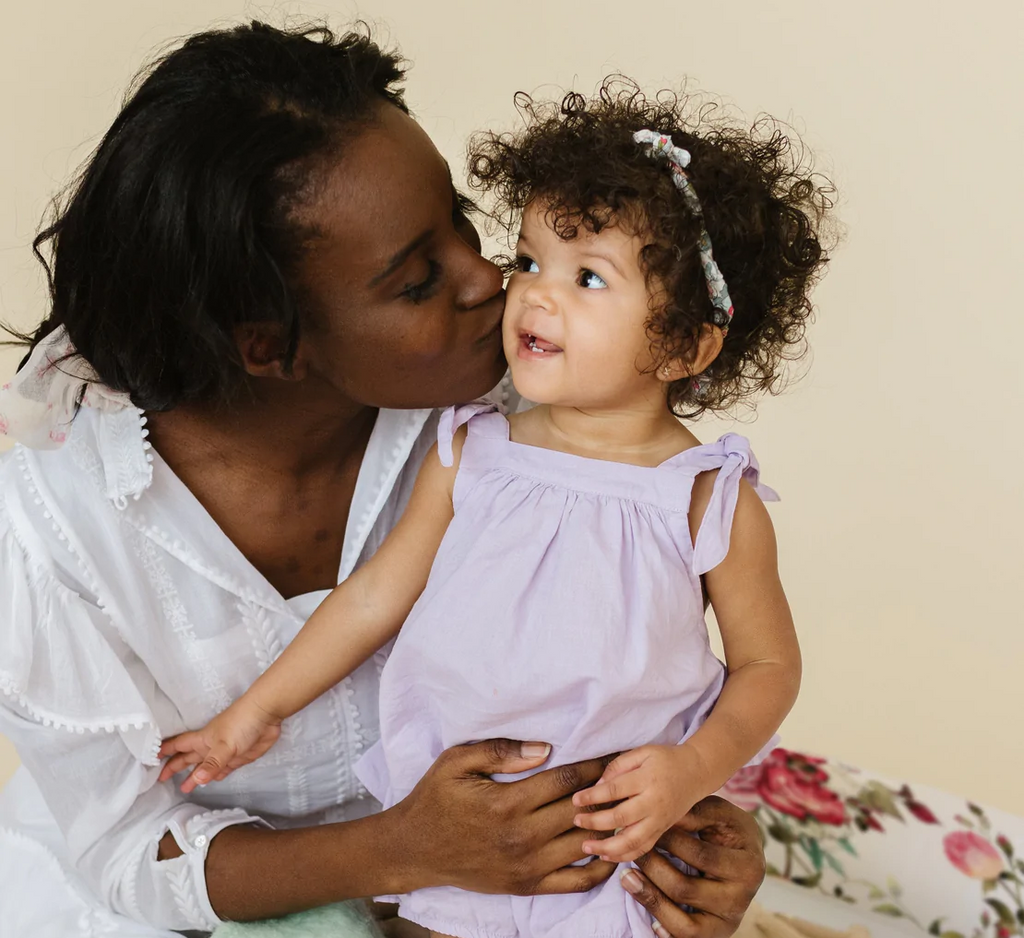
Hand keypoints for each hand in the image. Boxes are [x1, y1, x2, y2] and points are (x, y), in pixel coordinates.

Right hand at [157, 697, 282, 792]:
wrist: (267, 715)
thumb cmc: (242, 722)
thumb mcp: (225, 744)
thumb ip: (212, 763)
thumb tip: (198, 779)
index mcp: (202, 740)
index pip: (179, 746)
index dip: (166, 751)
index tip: (151, 758)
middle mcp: (210, 746)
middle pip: (189, 758)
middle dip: (176, 767)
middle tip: (162, 779)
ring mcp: (225, 752)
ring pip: (205, 766)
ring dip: (195, 776)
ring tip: (185, 787)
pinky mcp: (238, 757)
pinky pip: (222, 769)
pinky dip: (214, 775)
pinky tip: (209, 780)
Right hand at [386, 738, 618, 895]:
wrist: (414, 850)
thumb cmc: (435, 799)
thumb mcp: (456, 762)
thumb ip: (500, 751)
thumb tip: (545, 748)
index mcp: (508, 804)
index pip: (567, 781)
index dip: (595, 764)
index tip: (614, 752)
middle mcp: (522, 837)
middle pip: (582, 811)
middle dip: (607, 790)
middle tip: (627, 775)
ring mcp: (528, 866)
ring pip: (585, 844)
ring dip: (608, 825)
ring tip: (623, 805)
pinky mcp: (527, 885)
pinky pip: (576, 881)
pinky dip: (600, 867)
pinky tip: (611, 848)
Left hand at [572, 744, 704, 862]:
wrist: (697, 772)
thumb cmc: (665, 759)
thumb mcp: (642, 752)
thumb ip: (618, 766)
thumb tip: (597, 785)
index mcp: (647, 779)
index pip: (615, 790)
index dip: (593, 796)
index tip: (575, 800)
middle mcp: (654, 802)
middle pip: (621, 817)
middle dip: (595, 822)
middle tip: (576, 821)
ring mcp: (659, 820)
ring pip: (632, 840)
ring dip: (607, 847)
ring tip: (586, 847)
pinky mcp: (662, 830)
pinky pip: (643, 848)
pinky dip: (624, 855)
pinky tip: (606, 856)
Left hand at [621, 796, 764, 937]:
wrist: (746, 857)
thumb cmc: (727, 830)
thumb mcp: (719, 814)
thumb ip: (695, 813)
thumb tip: (661, 815)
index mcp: (747, 866)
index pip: (700, 856)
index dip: (668, 840)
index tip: (643, 825)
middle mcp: (741, 900)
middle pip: (685, 889)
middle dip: (652, 867)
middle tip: (631, 850)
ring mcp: (727, 921)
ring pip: (682, 921)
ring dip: (649, 897)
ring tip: (626, 876)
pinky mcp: (712, 934)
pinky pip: (684, 937)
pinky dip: (662, 925)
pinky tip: (644, 908)